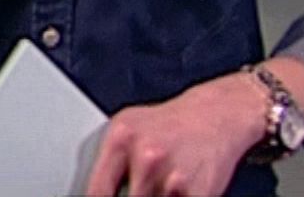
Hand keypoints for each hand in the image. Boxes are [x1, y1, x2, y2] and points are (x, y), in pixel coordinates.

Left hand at [83, 73, 267, 195]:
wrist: (215, 116)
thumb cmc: (166, 124)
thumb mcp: (127, 127)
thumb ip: (107, 162)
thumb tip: (88, 193)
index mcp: (122, 139)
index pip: (97, 193)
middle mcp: (147, 157)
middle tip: (140, 187)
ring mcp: (173, 178)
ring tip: (159, 184)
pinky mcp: (198, 193)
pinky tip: (174, 188)